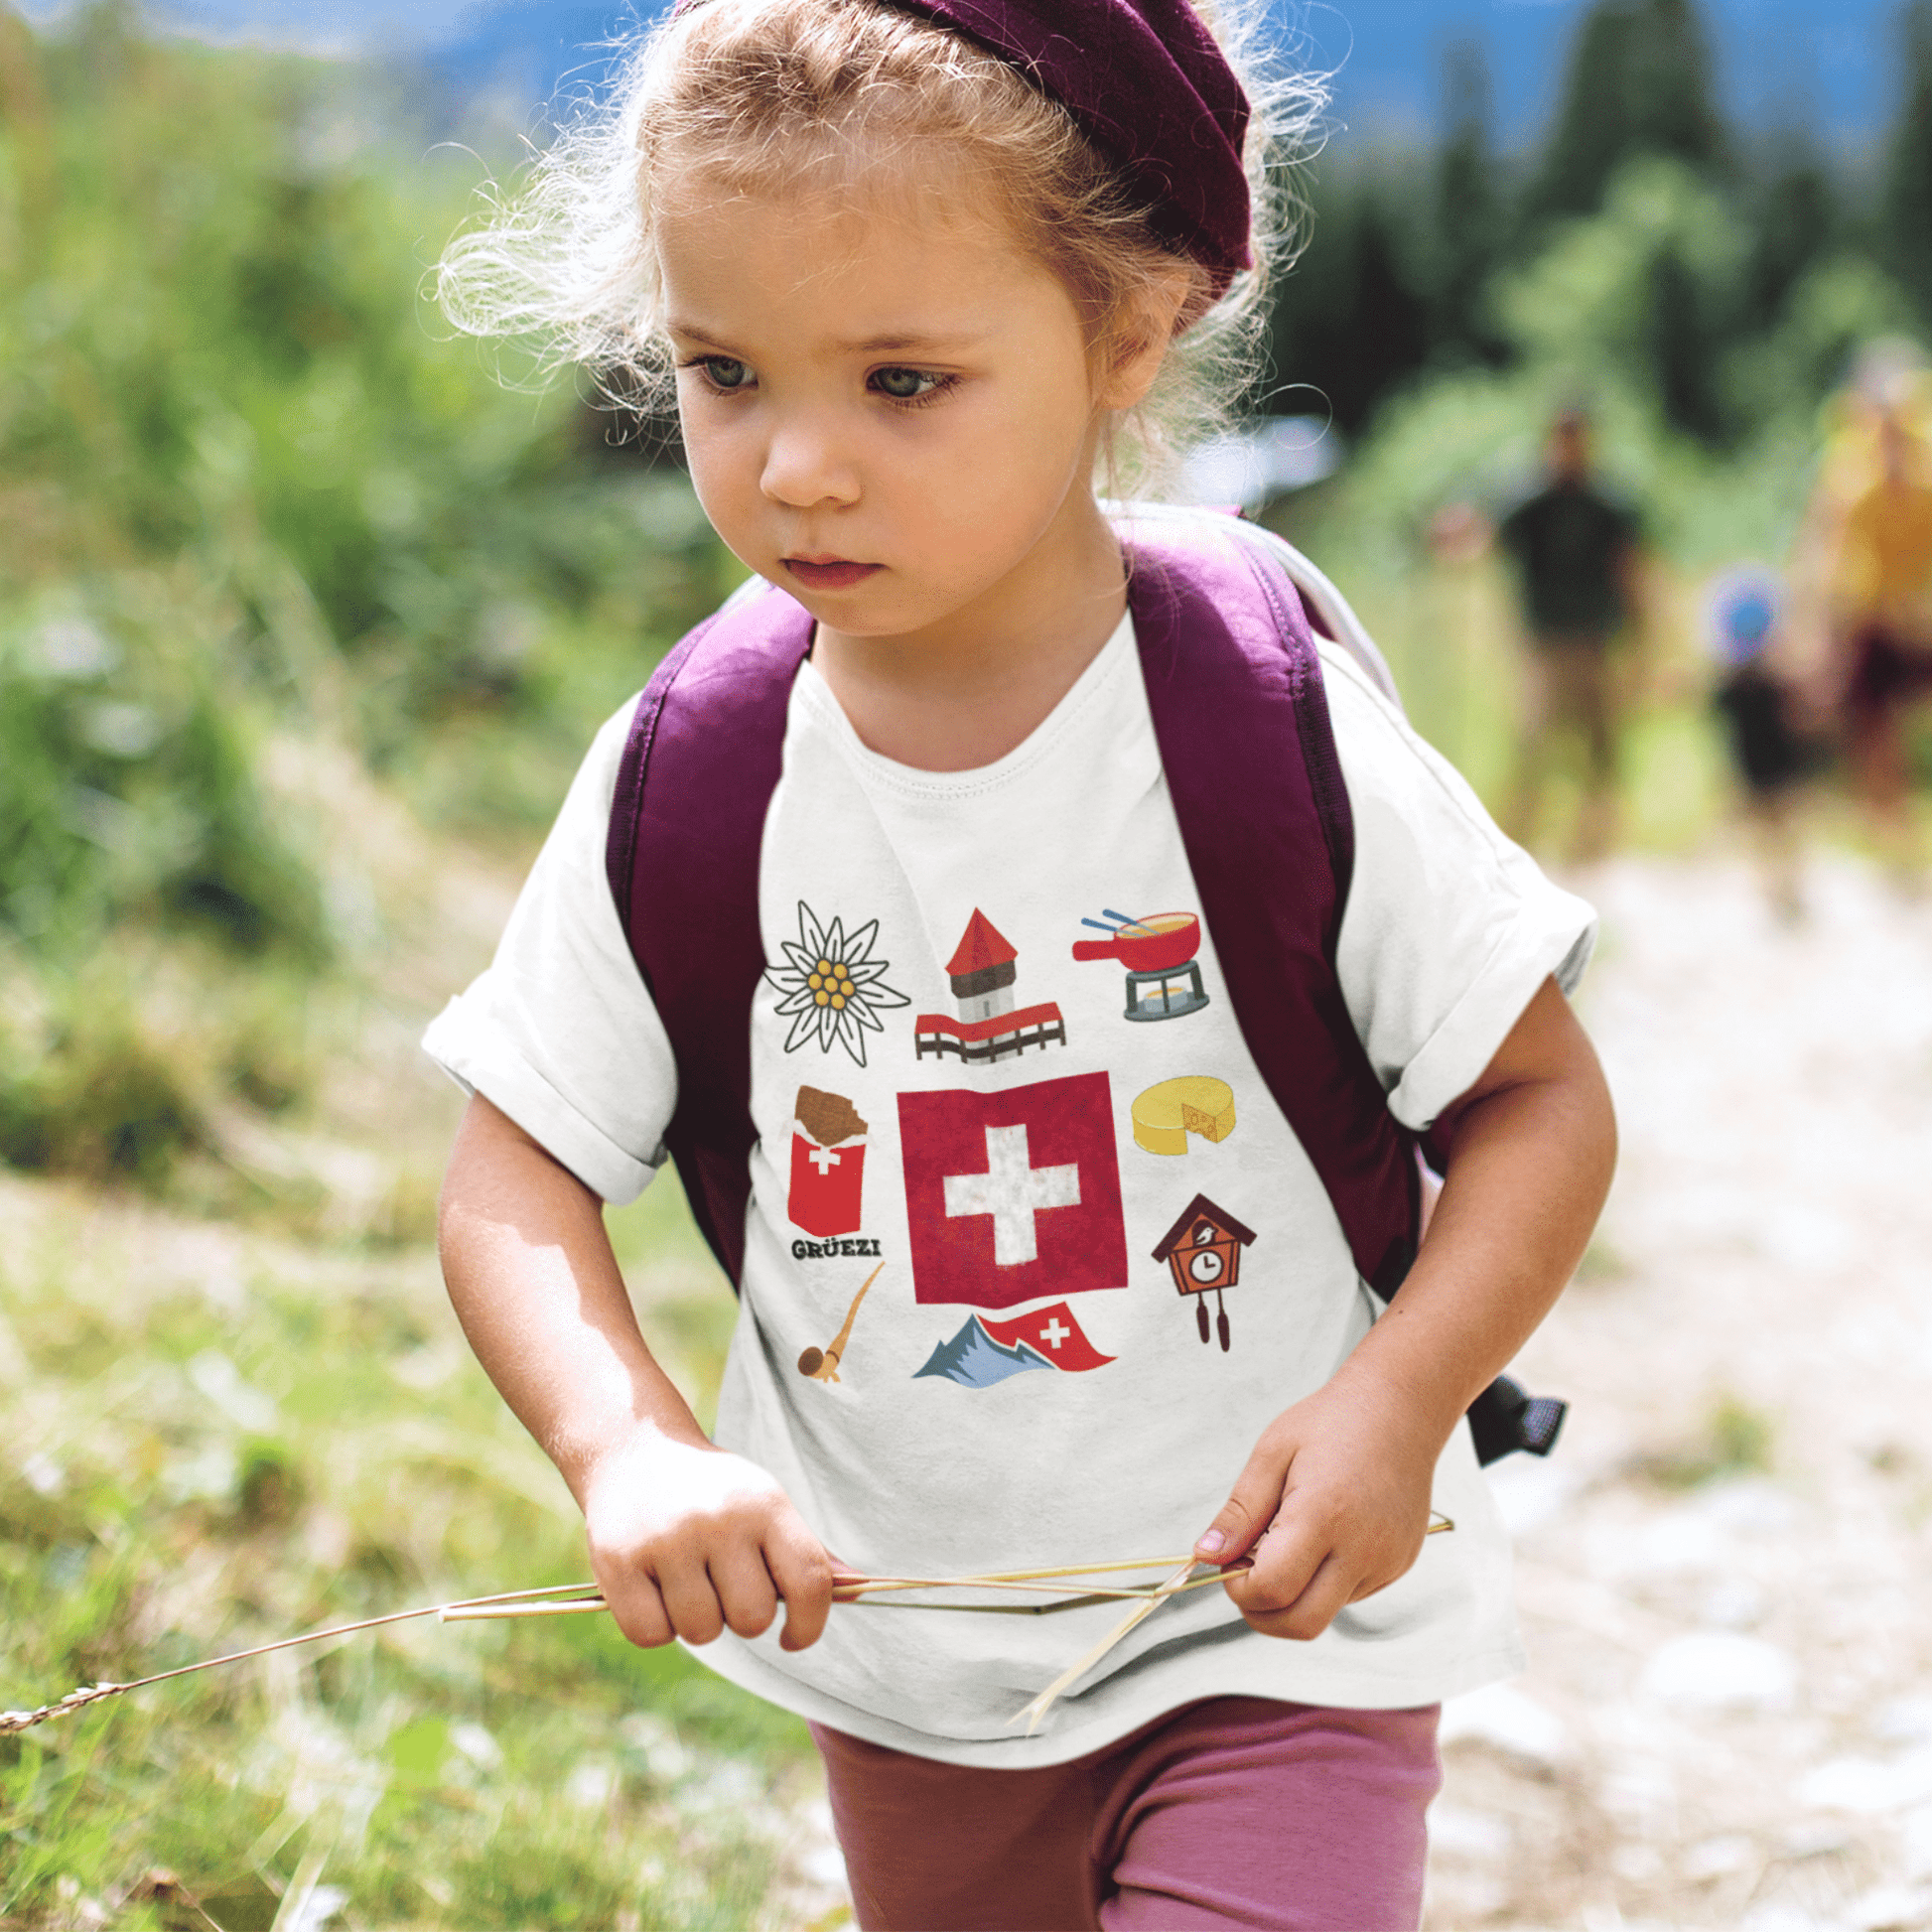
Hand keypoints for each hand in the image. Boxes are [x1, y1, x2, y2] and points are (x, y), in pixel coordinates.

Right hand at [581, 1431, 834, 1652]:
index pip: (809, 1582)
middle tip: (723, 1586)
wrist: (633, 1447)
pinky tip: (654, 1590)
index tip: (793, 1637)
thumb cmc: (713, 1490)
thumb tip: (859, 1587)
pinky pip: (651, 1635)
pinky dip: (655, 1626)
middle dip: (741, 1617)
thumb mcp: (765, 1503)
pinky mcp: (619, 1561)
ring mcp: (667, 1540)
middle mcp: (719, 1520)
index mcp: (765, 1504)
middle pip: (752, 1619)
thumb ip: (807, 1551)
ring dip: (698, 1621)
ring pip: (702, 1631)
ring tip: (686, 1580)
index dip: (811, 1626)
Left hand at [1192, 1376, 1440, 1641]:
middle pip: (1301, 1624)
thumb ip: (1240, 1512)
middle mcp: (1362, 1548)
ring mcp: (1386, 1562)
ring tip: (1289, 1538)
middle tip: (1247, 1573)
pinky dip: (1324, 1581)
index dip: (1239, 1589)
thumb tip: (1207, 1556)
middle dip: (1261, 1613)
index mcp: (1324, 1515)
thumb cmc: (1332, 1422)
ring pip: (1326, 1612)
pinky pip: (1351, 1595)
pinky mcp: (1400, 1565)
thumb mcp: (1272, 1453)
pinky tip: (1324, 1536)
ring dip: (1295, 1594)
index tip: (1229, 1563)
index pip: (1272, 1590)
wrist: (1402, 1408)